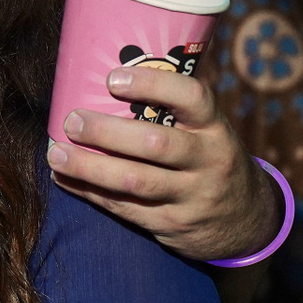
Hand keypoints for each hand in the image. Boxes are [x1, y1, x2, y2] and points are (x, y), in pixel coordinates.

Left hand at [46, 65, 277, 263]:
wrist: (246, 221)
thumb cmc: (207, 159)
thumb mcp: (206, 133)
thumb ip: (169, 114)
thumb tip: (96, 84)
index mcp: (214, 128)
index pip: (192, 98)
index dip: (151, 85)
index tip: (111, 79)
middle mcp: (208, 160)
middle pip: (155, 144)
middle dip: (106, 132)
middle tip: (71, 121)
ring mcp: (192, 196)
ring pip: (134, 181)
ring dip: (88, 167)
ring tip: (56, 155)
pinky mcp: (172, 224)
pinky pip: (124, 207)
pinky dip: (89, 192)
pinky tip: (64, 178)